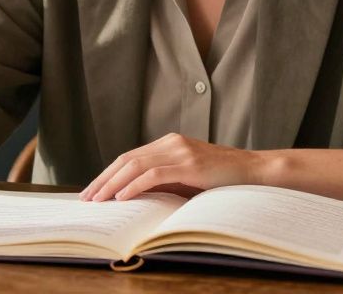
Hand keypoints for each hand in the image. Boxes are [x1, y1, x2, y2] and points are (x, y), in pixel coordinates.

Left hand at [79, 133, 263, 201]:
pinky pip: (154, 174)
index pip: (129, 157)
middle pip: (126, 159)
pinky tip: (122, 196)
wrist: (255, 172)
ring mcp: (180, 151)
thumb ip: (164, 181)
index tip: (93, 190)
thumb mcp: (187, 179)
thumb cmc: (221, 179)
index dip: (108, 174)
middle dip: (103, 179)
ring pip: (135, 165)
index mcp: (168, 143)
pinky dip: (134, 185)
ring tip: (99, 199)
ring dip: (113, 183)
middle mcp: (171, 142)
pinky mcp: (189, 164)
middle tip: (87, 197)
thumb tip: (132, 197)